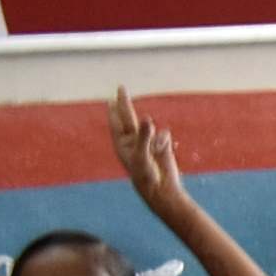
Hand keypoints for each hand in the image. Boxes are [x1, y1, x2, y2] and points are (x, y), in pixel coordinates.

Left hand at [109, 89, 188, 214]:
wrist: (160, 188)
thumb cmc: (145, 173)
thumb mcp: (142, 154)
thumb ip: (143, 135)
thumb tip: (146, 118)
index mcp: (122, 143)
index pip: (116, 121)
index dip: (114, 109)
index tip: (111, 98)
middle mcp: (133, 140)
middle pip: (128, 117)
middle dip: (125, 103)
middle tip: (121, 88)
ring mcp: (147, 141)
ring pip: (151, 128)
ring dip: (153, 137)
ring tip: (153, 154)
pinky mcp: (161, 145)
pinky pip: (163, 135)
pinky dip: (164, 141)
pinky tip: (163, 153)